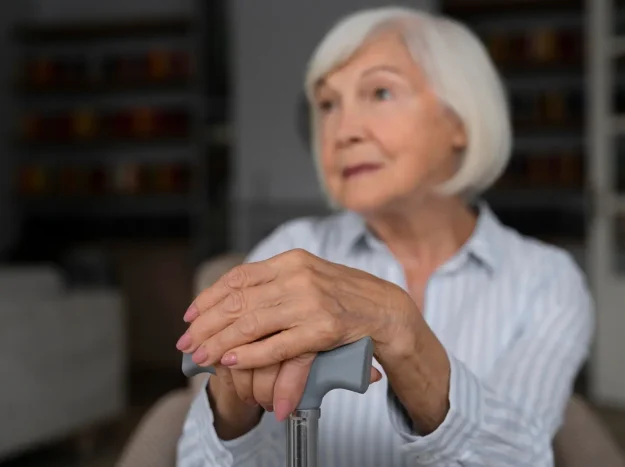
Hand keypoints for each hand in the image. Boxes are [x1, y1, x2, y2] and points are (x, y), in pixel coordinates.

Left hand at [177, 249, 415, 416]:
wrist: (386, 309)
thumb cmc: (344, 295)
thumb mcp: (309, 277)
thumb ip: (276, 283)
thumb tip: (236, 297)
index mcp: (292, 261)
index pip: (239, 277)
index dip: (209, 296)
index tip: (190, 314)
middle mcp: (299, 277)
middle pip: (239, 301)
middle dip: (207, 324)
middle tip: (187, 342)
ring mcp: (311, 303)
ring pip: (251, 324)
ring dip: (221, 343)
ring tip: (202, 356)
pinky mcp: (322, 329)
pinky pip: (277, 346)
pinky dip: (251, 355)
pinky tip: (232, 361)